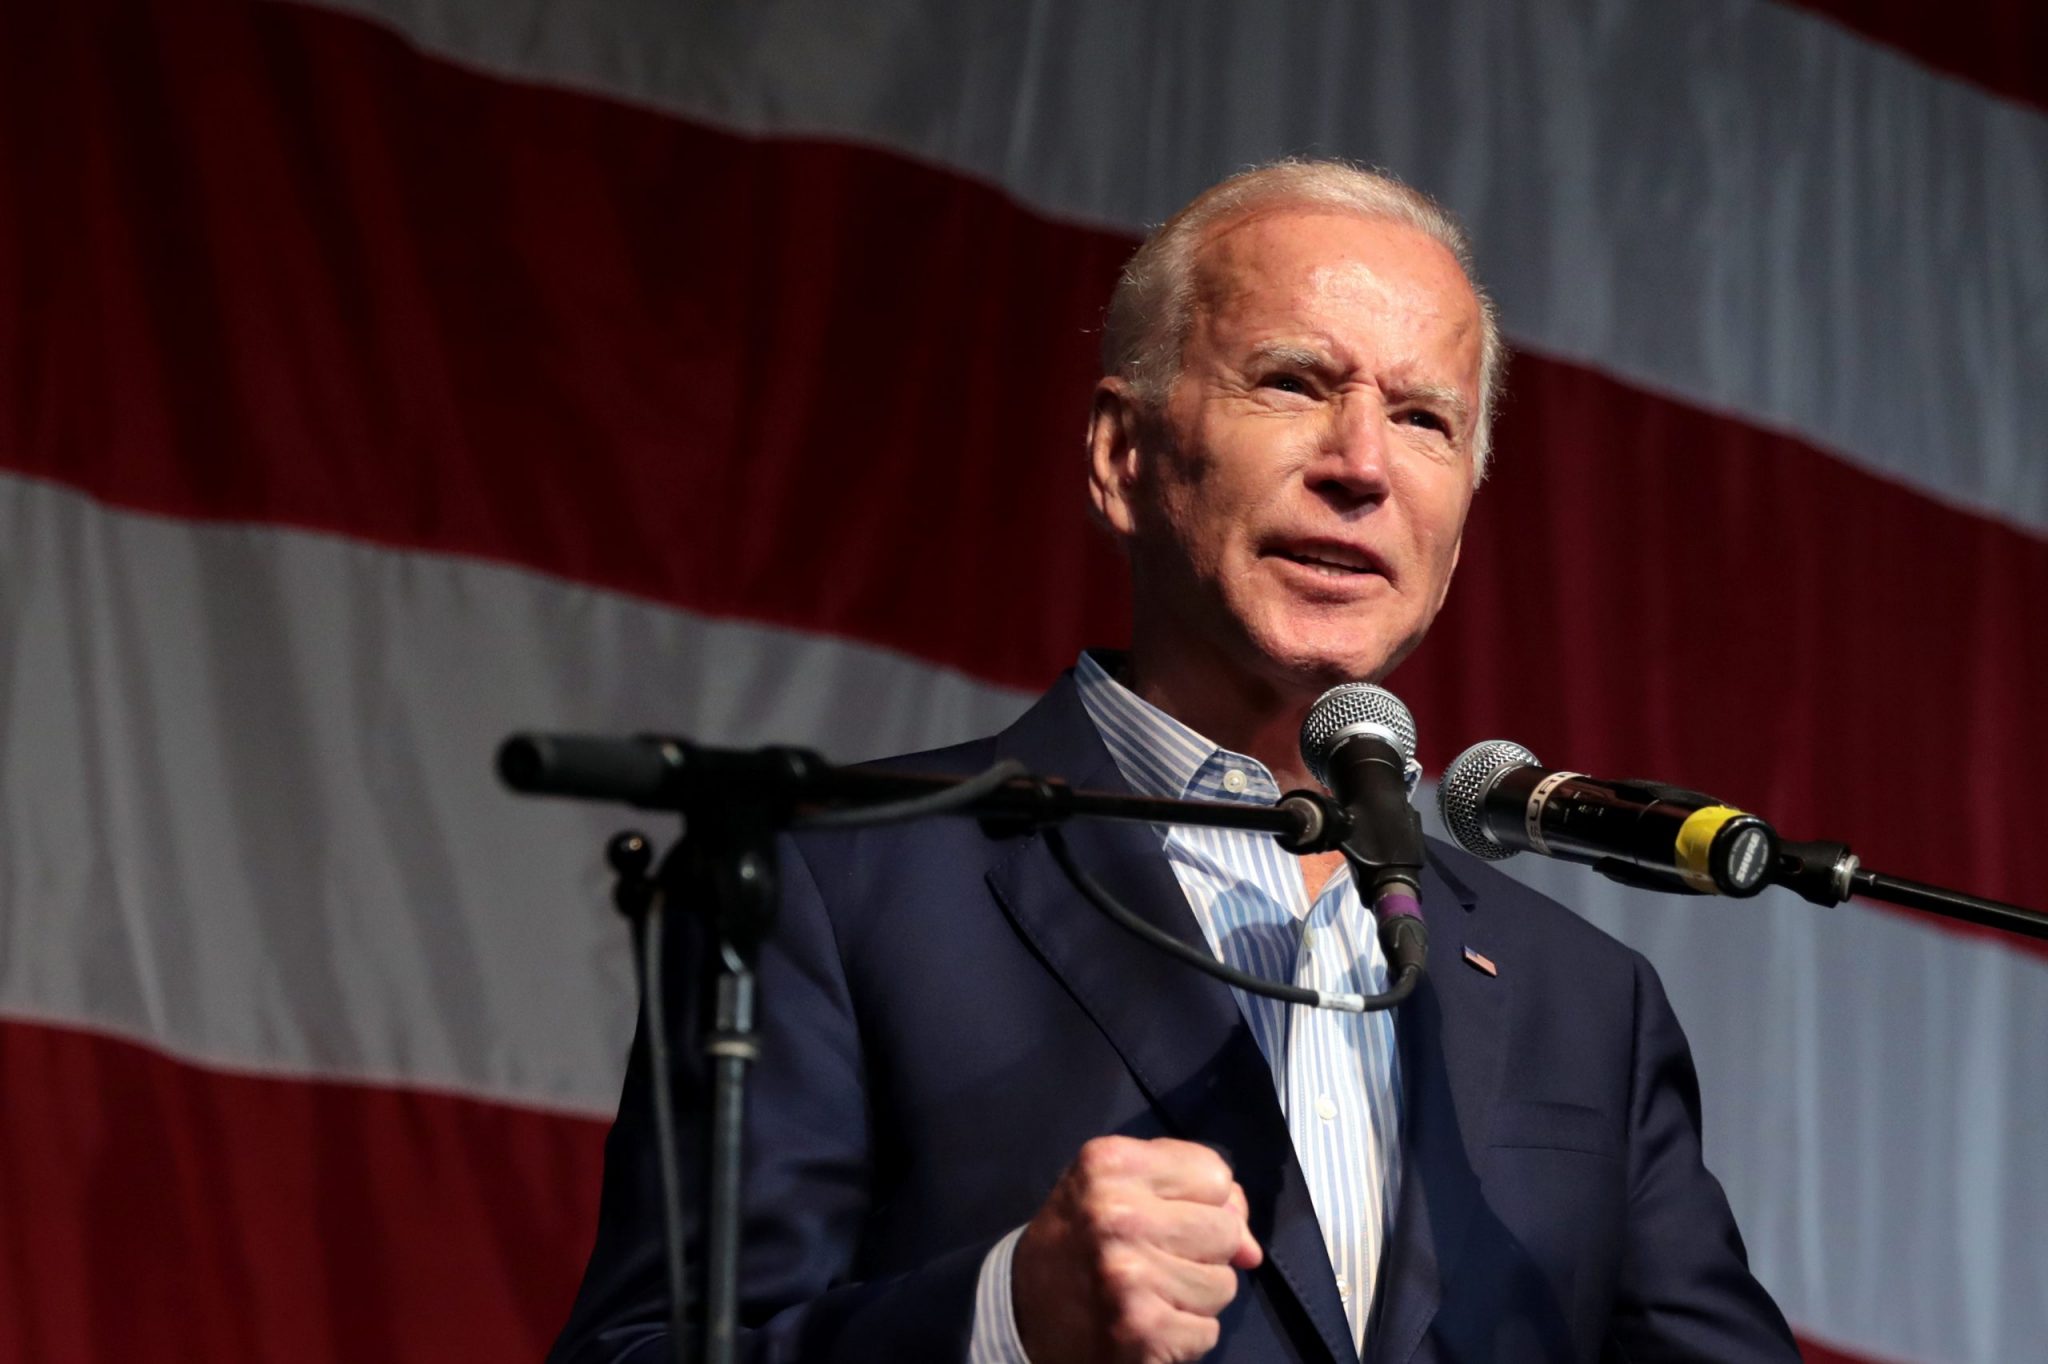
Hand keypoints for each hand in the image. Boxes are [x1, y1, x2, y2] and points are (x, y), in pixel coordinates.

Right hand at [1012, 1136, 1262, 1362]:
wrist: (1020, 1309)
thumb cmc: (1079, 1237)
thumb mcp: (1117, 1188)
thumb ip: (1189, 1194)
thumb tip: (1251, 1249)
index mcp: (1109, 1164)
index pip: (1216, 1174)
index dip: (1200, 1200)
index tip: (1165, 1214)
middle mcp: (1117, 1215)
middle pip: (1226, 1229)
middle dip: (1202, 1249)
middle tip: (1154, 1257)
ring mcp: (1129, 1277)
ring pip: (1224, 1284)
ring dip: (1194, 1295)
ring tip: (1148, 1291)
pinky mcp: (1142, 1331)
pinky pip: (1207, 1331)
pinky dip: (1183, 1335)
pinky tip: (1144, 1322)